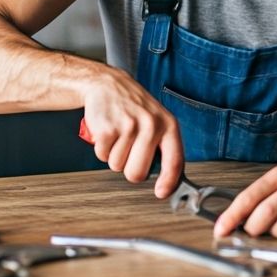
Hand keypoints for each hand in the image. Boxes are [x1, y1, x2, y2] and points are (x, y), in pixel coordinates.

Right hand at [81, 67, 183, 197]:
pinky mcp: (108, 128)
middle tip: (128, 152)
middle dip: (130, 169)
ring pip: (117, 166)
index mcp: (168, 125)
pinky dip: (102, 149)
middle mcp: (151, 125)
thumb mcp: (156, 119)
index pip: (174, 161)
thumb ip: (163, 145)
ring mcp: (129, 126)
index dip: (168, 182)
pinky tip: (107, 132)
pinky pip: (103, 156)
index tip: (161, 193)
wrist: (108, 84)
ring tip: (118, 136)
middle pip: (138, 173)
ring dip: (114, 156)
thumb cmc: (134, 107)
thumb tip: (167, 179)